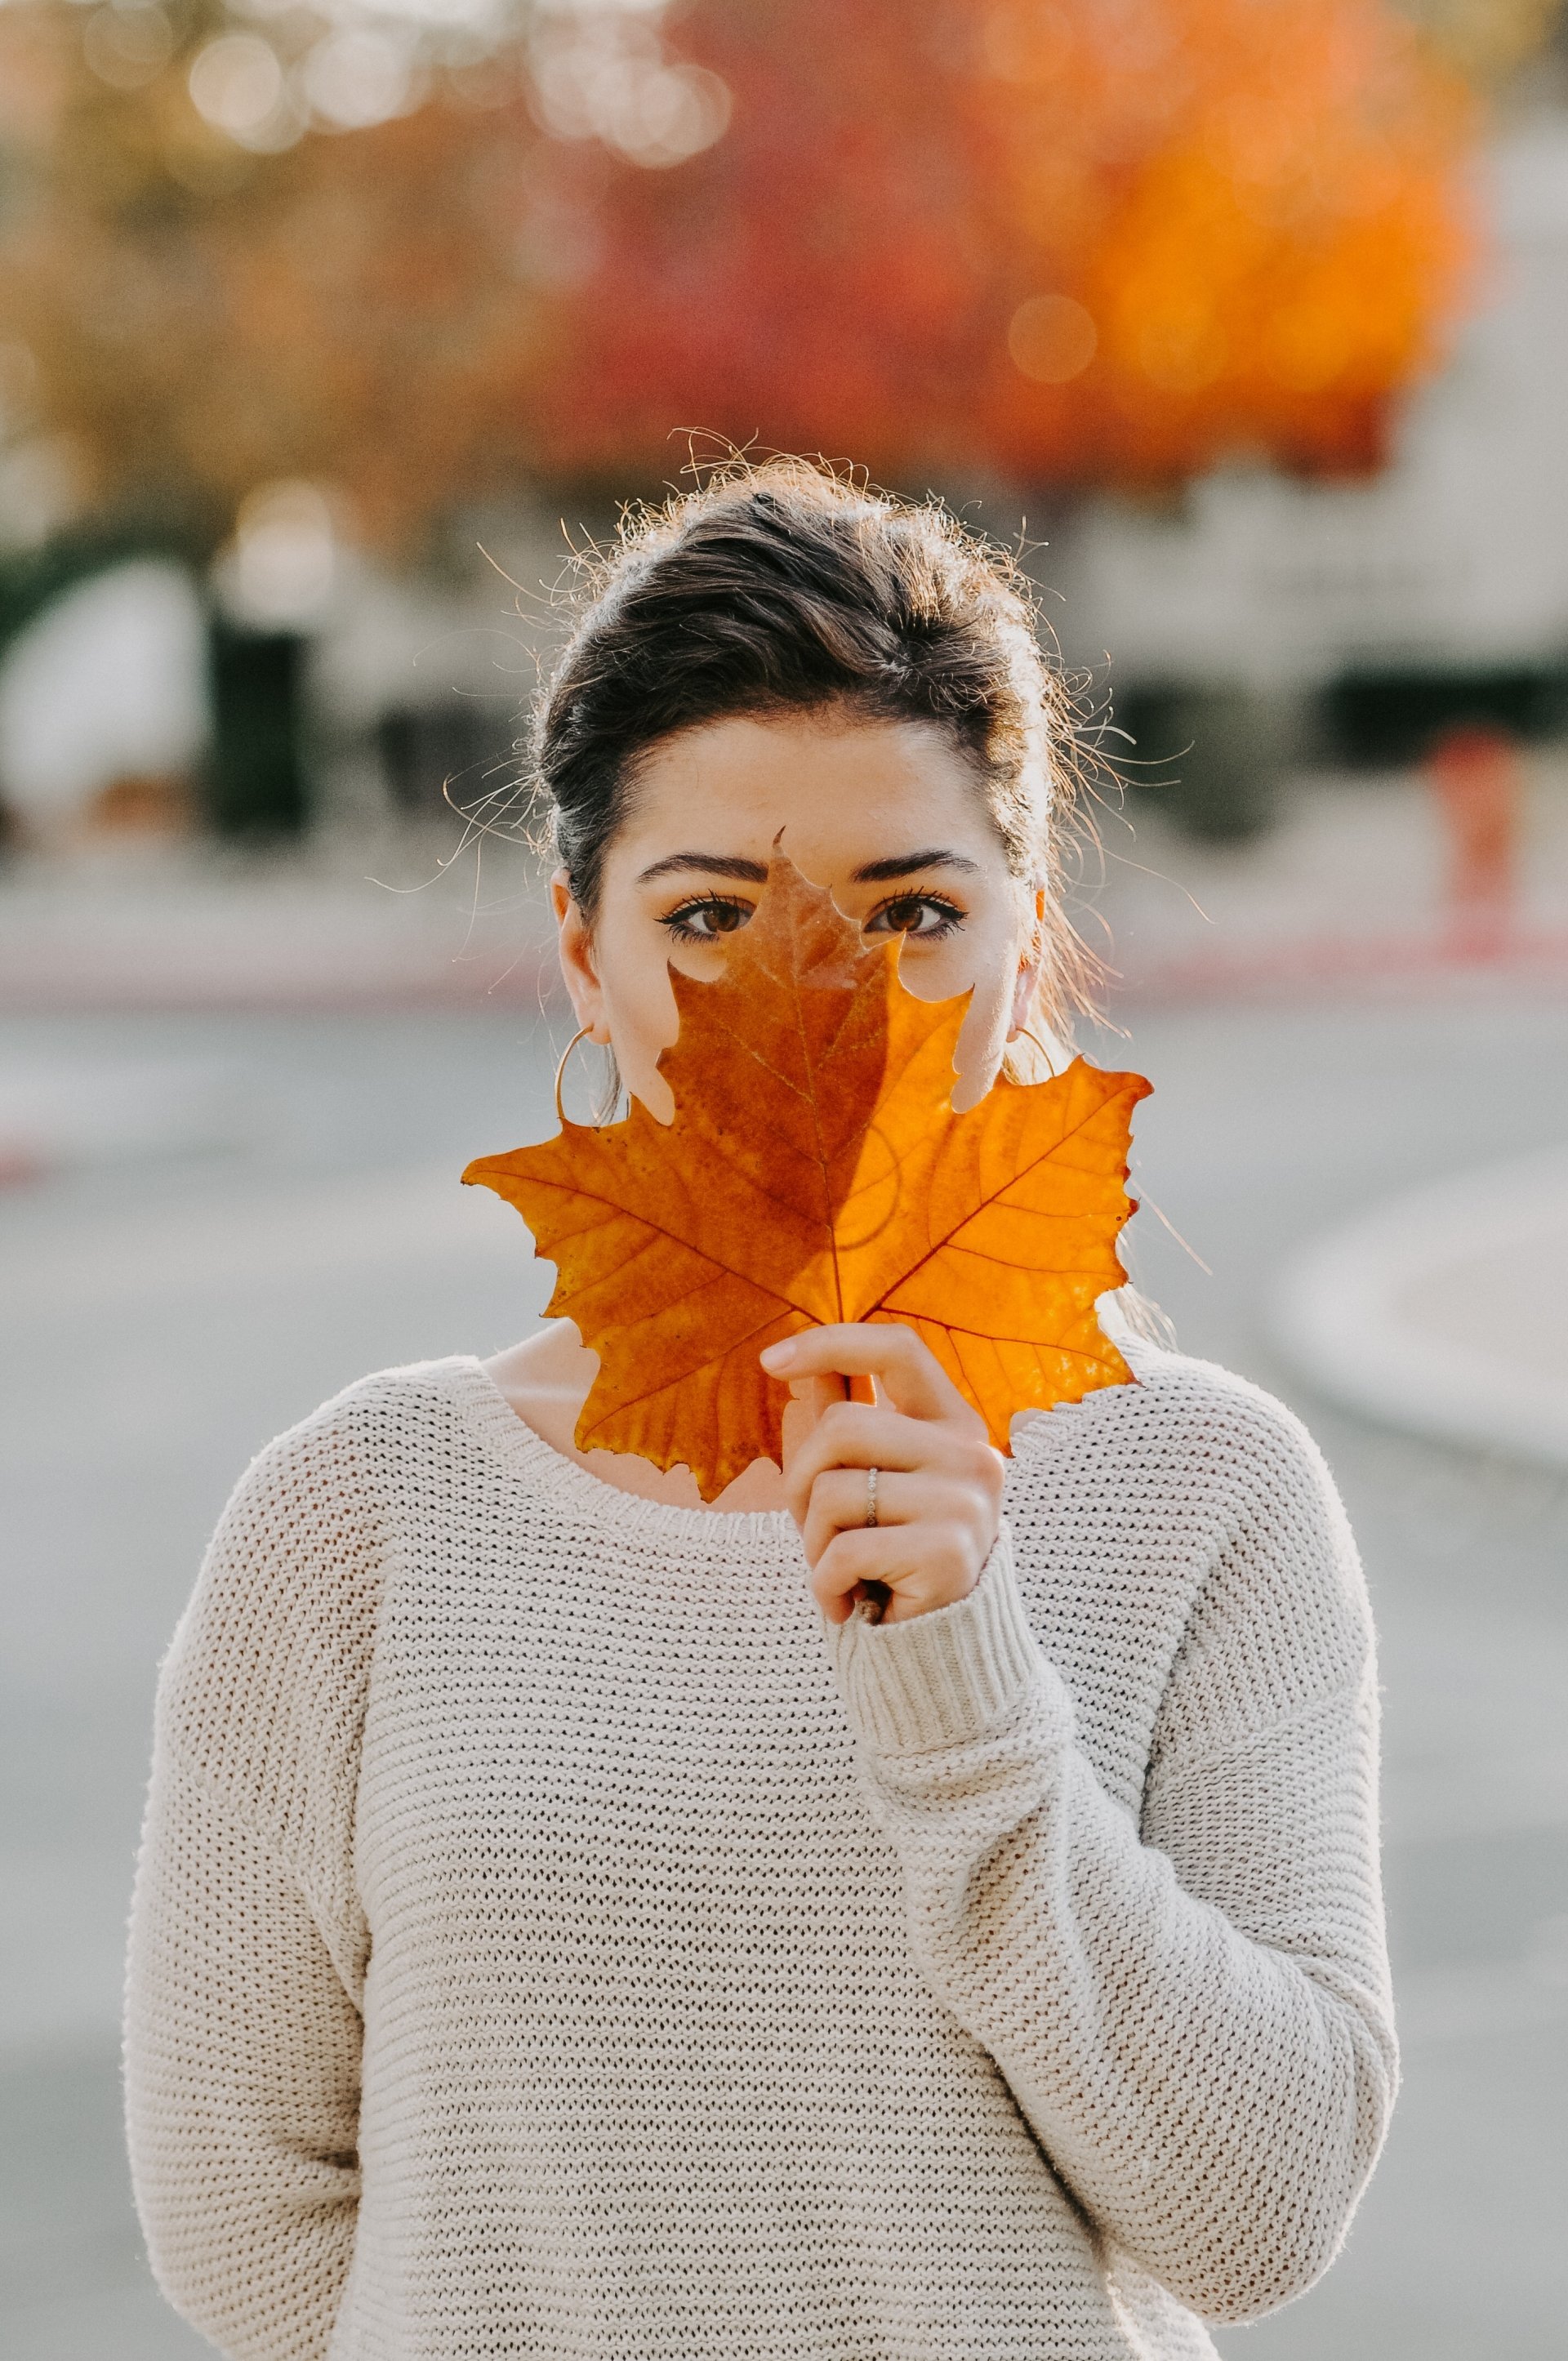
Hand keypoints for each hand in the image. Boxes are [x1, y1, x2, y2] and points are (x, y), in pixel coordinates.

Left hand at [759, 1324, 1003, 1625]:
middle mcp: (971, 1455)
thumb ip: (848, 1420)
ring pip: (834, 1491)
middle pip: (842, 1427)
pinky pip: (845, 1551)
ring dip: (813, 1541)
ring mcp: (966, 1504)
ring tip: (841, 1571)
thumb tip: (804, 1363)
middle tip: (814, 1531)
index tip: (770, 1361)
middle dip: (801, 1480)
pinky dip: (825, 1585)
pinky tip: (848, 1604)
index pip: (898, 1349)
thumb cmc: (894, 1557)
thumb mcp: (871, 1482)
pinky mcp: (949, 1556)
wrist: (939, 1652)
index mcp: (955, 1424)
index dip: (831, 1343)